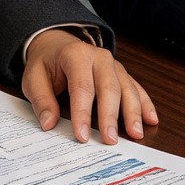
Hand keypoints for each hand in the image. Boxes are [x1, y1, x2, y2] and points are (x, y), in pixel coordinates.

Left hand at [20, 28, 157, 144]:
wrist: (57, 44)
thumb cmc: (46, 63)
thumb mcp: (33, 78)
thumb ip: (41, 100)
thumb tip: (49, 123)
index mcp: (76, 55)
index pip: (82, 87)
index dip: (82, 113)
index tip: (82, 136)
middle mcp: (99, 57)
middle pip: (109, 88)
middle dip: (110, 116)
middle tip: (110, 140)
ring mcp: (114, 65)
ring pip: (127, 88)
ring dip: (133, 112)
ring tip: (136, 134)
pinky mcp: (121, 73)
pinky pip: (136, 88)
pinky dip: (145, 104)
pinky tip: (151, 119)